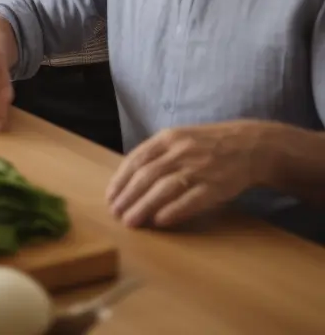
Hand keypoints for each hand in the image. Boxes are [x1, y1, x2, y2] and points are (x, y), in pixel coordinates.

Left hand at [107, 122, 269, 228]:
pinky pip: (190, 201)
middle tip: (115, 214)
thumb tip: (130, 178)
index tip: (110, 197)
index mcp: (167, 138)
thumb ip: (156, 154)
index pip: (136, 159)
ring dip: (144, 207)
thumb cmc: (207, 145)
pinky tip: (159, 221)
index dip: (121, 179)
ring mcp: (198, 169)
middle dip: (128, 196)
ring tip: (131, 222)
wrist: (249, 146)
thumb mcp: (178, 138)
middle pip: (146, 176)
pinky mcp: (215, 187)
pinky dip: (173, 211)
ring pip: (164, 189)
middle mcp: (180, 152)